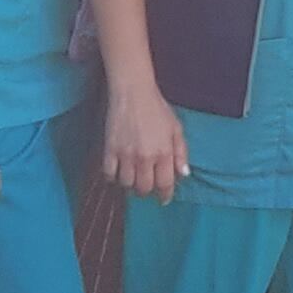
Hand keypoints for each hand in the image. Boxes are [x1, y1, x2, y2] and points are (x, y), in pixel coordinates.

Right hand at [101, 79, 188, 202]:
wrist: (132, 93)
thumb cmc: (157, 109)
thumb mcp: (176, 129)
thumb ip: (181, 152)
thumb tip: (183, 174)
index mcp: (163, 153)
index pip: (164, 184)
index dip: (164, 195)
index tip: (163, 199)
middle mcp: (144, 157)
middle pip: (144, 188)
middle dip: (147, 191)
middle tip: (147, 187)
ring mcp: (125, 155)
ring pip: (126, 184)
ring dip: (130, 185)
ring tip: (133, 179)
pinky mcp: (109, 150)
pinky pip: (109, 174)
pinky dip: (113, 178)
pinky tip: (118, 172)